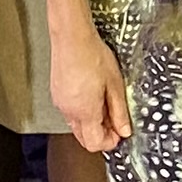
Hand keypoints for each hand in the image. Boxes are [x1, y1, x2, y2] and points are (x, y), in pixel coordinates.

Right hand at [48, 17, 131, 155]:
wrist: (71, 38)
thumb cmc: (93, 56)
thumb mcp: (115, 85)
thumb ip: (119, 112)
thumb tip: (124, 130)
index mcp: (85, 112)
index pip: (95, 143)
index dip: (110, 142)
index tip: (120, 132)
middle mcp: (69, 111)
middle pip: (84, 139)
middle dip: (101, 134)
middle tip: (114, 121)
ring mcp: (60, 103)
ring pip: (76, 126)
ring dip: (91, 123)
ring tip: (104, 104)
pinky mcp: (56, 94)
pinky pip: (69, 112)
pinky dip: (81, 112)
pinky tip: (92, 95)